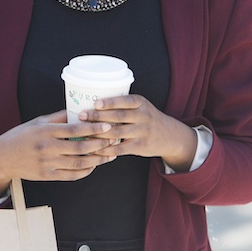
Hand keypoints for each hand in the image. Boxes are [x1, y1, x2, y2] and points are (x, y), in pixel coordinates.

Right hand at [0, 110, 115, 201]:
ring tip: (110, 154)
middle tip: (114, 139)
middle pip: (80, 147)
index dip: (93, 127)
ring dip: (98, 159)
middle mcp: (47, 148)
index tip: (108, 125)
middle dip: (100, 144)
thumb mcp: (38, 122)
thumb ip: (59, 117)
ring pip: (79, 163)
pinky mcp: (48, 176)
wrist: (3, 157)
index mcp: (45, 131)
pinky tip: (94, 165)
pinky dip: (86, 171)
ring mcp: (48, 164)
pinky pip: (72, 175)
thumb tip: (81, 109)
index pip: (74, 129)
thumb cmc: (21, 135)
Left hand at [79, 95, 197, 171]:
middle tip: (81, 115)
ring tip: (83, 132)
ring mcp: (142, 132)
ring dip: (98, 133)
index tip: (94, 103)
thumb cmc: (146, 118)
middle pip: (118, 116)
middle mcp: (143, 116)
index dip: (109, 102)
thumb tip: (91, 104)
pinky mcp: (140, 146)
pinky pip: (120, 148)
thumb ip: (122, 105)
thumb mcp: (140, 106)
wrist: (170, 136)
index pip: (124, 101)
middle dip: (98, 116)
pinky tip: (94, 148)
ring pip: (117, 133)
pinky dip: (106, 149)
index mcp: (140, 103)